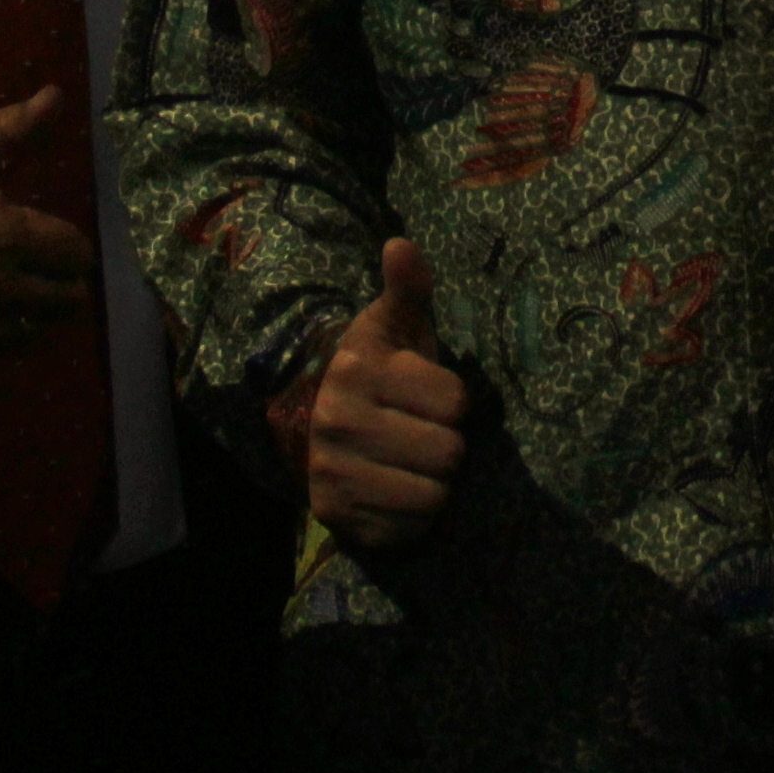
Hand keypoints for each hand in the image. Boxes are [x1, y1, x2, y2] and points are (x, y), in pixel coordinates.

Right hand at [0, 87, 96, 366]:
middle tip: (42, 268)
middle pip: (65, 299)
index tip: (56, 240)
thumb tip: (56, 95)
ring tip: (15, 288)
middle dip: (61, 281)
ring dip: (33, 310)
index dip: (71, 245)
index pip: (74, 255)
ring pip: (36, 330)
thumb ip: (12, 127)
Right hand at [308, 237, 466, 552]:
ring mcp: (333, 474)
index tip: (428, 397)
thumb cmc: (378, 373)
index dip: (453, 401)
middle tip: (421, 434)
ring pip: (433, 495)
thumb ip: (407, 288)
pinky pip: (410, 528)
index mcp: (358, 370)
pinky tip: (396, 492)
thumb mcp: (393, 326)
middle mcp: (338, 422)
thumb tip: (402, 245)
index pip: (455, 401)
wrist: (318, 426)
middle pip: (448, 452)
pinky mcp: (338, 517)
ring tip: (411, 463)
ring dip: (435, 483)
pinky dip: (414, 516)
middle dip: (446, 445)